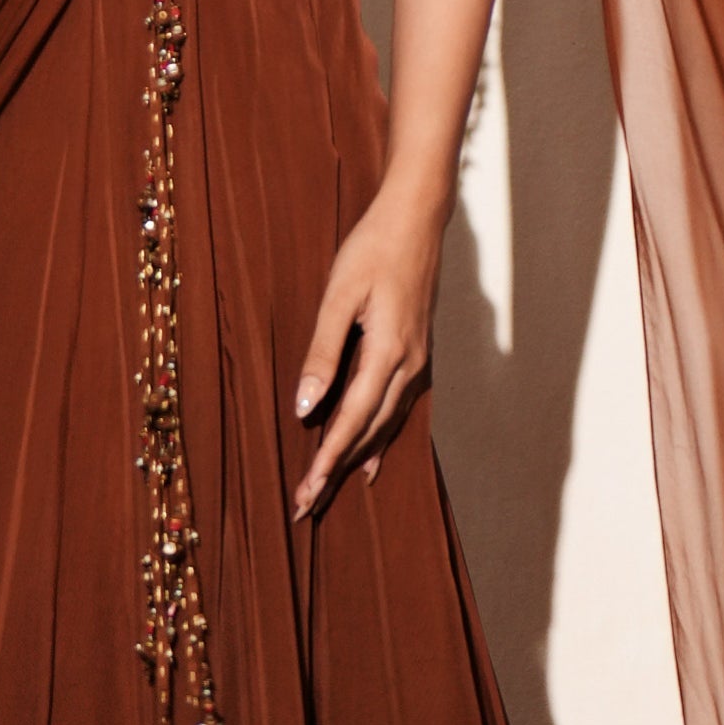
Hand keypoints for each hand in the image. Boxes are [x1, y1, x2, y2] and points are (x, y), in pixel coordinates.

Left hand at [291, 182, 442, 518]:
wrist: (417, 218)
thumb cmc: (373, 249)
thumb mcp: (338, 297)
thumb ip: (322, 353)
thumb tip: (305, 407)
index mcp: (389, 353)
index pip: (351, 421)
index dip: (327, 460)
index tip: (306, 494)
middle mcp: (409, 365)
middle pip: (370, 431)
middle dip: (336, 469)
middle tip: (307, 506)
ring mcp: (418, 361)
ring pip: (386, 423)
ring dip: (357, 456)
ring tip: (332, 488)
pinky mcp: (417, 353)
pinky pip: (398, 407)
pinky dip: (380, 435)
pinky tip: (371, 456)